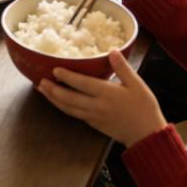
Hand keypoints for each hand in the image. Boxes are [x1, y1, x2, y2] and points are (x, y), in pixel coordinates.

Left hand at [38, 51, 166, 146]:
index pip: (82, 84)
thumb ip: (123, 68)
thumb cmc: (144, 108)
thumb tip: (112, 51)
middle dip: (52, 90)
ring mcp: (93, 117)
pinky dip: (63, 107)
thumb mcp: (137, 84)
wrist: (147, 135)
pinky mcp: (94, 124)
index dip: (67, 77)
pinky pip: (74, 114)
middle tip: (40, 81)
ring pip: (68, 109)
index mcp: (107, 94)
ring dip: (54, 100)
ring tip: (42, 91)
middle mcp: (97, 106)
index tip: (54, 70)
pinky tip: (58, 102)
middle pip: (69, 98)